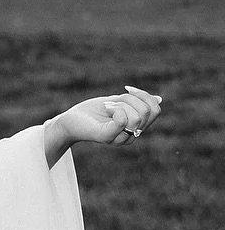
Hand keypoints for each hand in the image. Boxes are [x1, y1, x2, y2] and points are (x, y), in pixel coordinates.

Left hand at [46, 85, 161, 162]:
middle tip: (111, 101)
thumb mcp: (119, 103)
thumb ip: (136, 102)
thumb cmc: (92, 112)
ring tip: (105, 107)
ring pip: (136, 116)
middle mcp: (131, 137)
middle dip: (130, 99)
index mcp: (136, 129)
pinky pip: (123, 121)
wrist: (69, 121)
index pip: (156, 110)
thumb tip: (159, 99)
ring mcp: (119, 139)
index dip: (144, 95)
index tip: (126, 90)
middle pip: (147, 111)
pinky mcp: (106, 137)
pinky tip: (105, 108)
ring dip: (120, 103)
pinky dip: (116, 108)